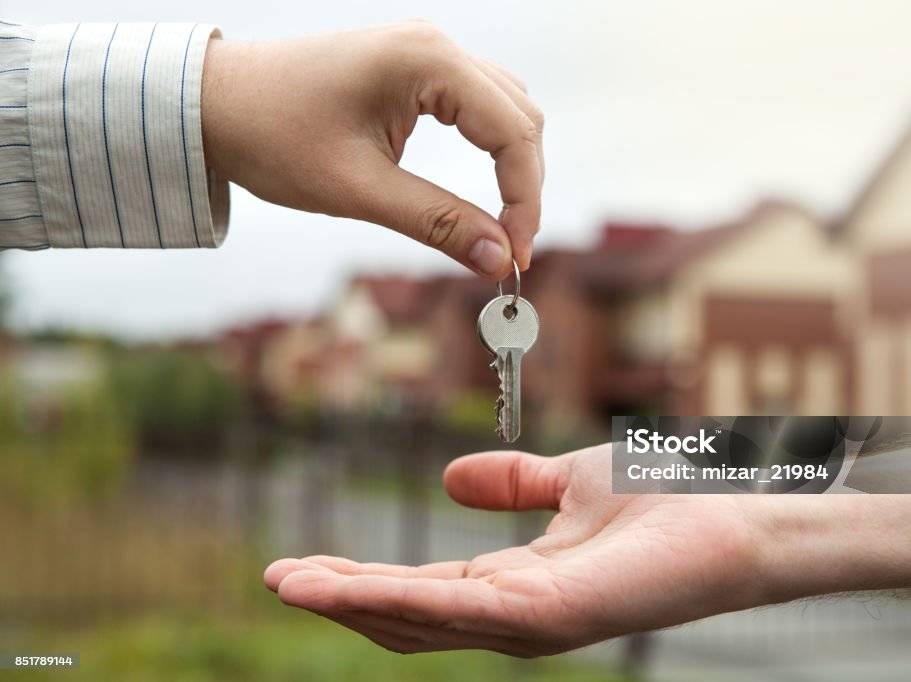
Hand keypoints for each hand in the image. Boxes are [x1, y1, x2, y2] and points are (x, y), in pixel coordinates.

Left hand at [201, 20, 543, 278]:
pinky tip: (478, 188)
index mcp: (427, 61)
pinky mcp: (412, 66)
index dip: (524, 200)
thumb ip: (436, 223)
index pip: (513, 133)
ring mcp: (425, 51)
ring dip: (512, 166)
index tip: (515, 257)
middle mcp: (436, 45)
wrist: (211, 103)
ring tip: (497, 226)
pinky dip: (489, 147)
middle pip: (520, 118)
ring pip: (506, 109)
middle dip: (523, 186)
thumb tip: (498, 260)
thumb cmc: (272, 137)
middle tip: (509, 251)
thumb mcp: (358, 189)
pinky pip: (477, 104)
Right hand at [263, 444, 763, 655]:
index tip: (303, 564)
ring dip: (348, 603)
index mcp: (515, 585)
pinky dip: (391, 598)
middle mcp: (514, 616)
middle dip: (340, 599)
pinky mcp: (546, 618)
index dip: (360, 581)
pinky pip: (453, 610)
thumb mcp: (567, 484)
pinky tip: (340, 586)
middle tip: (277, 578)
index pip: (423, 592)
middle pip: (409, 616)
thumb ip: (513, 485)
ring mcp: (528, 624)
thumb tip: (449, 479)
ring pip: (418, 621)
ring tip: (288, 582)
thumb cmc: (663, 501)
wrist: (730, 512)